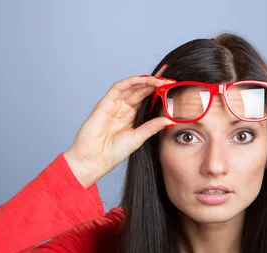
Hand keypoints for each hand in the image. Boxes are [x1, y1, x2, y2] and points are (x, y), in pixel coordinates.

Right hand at [64, 65, 174, 186]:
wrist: (94, 159)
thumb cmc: (112, 152)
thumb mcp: (138, 138)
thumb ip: (153, 127)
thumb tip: (170, 120)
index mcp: (131, 117)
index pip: (146, 99)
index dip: (159, 92)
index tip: (172, 88)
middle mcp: (123, 109)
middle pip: (140, 91)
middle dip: (155, 84)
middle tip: (170, 80)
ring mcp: (113, 105)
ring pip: (131, 87)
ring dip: (146, 81)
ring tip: (161, 80)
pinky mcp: (104, 103)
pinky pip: (118, 87)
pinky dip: (131, 81)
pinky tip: (144, 79)